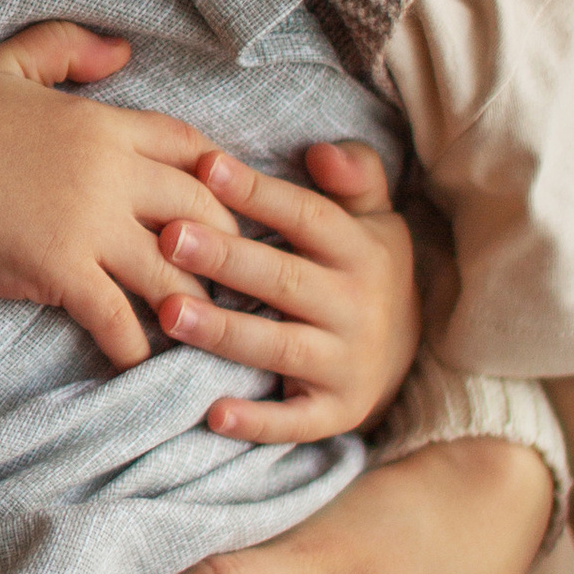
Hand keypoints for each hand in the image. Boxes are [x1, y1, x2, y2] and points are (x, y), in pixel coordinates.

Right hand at [0, 23, 230, 369]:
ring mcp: (87, 224)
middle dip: (226, 243)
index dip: (218, 176)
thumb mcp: (2, 66)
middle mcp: (108, 173)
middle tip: (235, 274)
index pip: (191, 147)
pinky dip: (137, 345)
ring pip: (174, 270)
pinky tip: (139, 359)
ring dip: (195, 304)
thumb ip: (64, 47)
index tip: (229, 204)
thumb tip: (123, 50)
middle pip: (201, 210)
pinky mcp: (61, 271)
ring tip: (204, 328)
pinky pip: (120, 317)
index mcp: (101, 124)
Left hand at [159, 141, 421, 441]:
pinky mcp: (336, 412)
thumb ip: (354, 174)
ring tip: (167, 313)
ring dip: (223, 332)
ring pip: (280, 346)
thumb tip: (321, 151)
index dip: (257, 192)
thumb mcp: (373, 217)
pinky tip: (213, 414)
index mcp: (362, 252)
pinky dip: (257, 422)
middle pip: (284, 280)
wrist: (406, 355)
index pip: (307, 216)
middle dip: (225, 259)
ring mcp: (347, 363)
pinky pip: (295, 421)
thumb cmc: (364, 268)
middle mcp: (358, 307)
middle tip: (168, 238)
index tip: (205, 166)